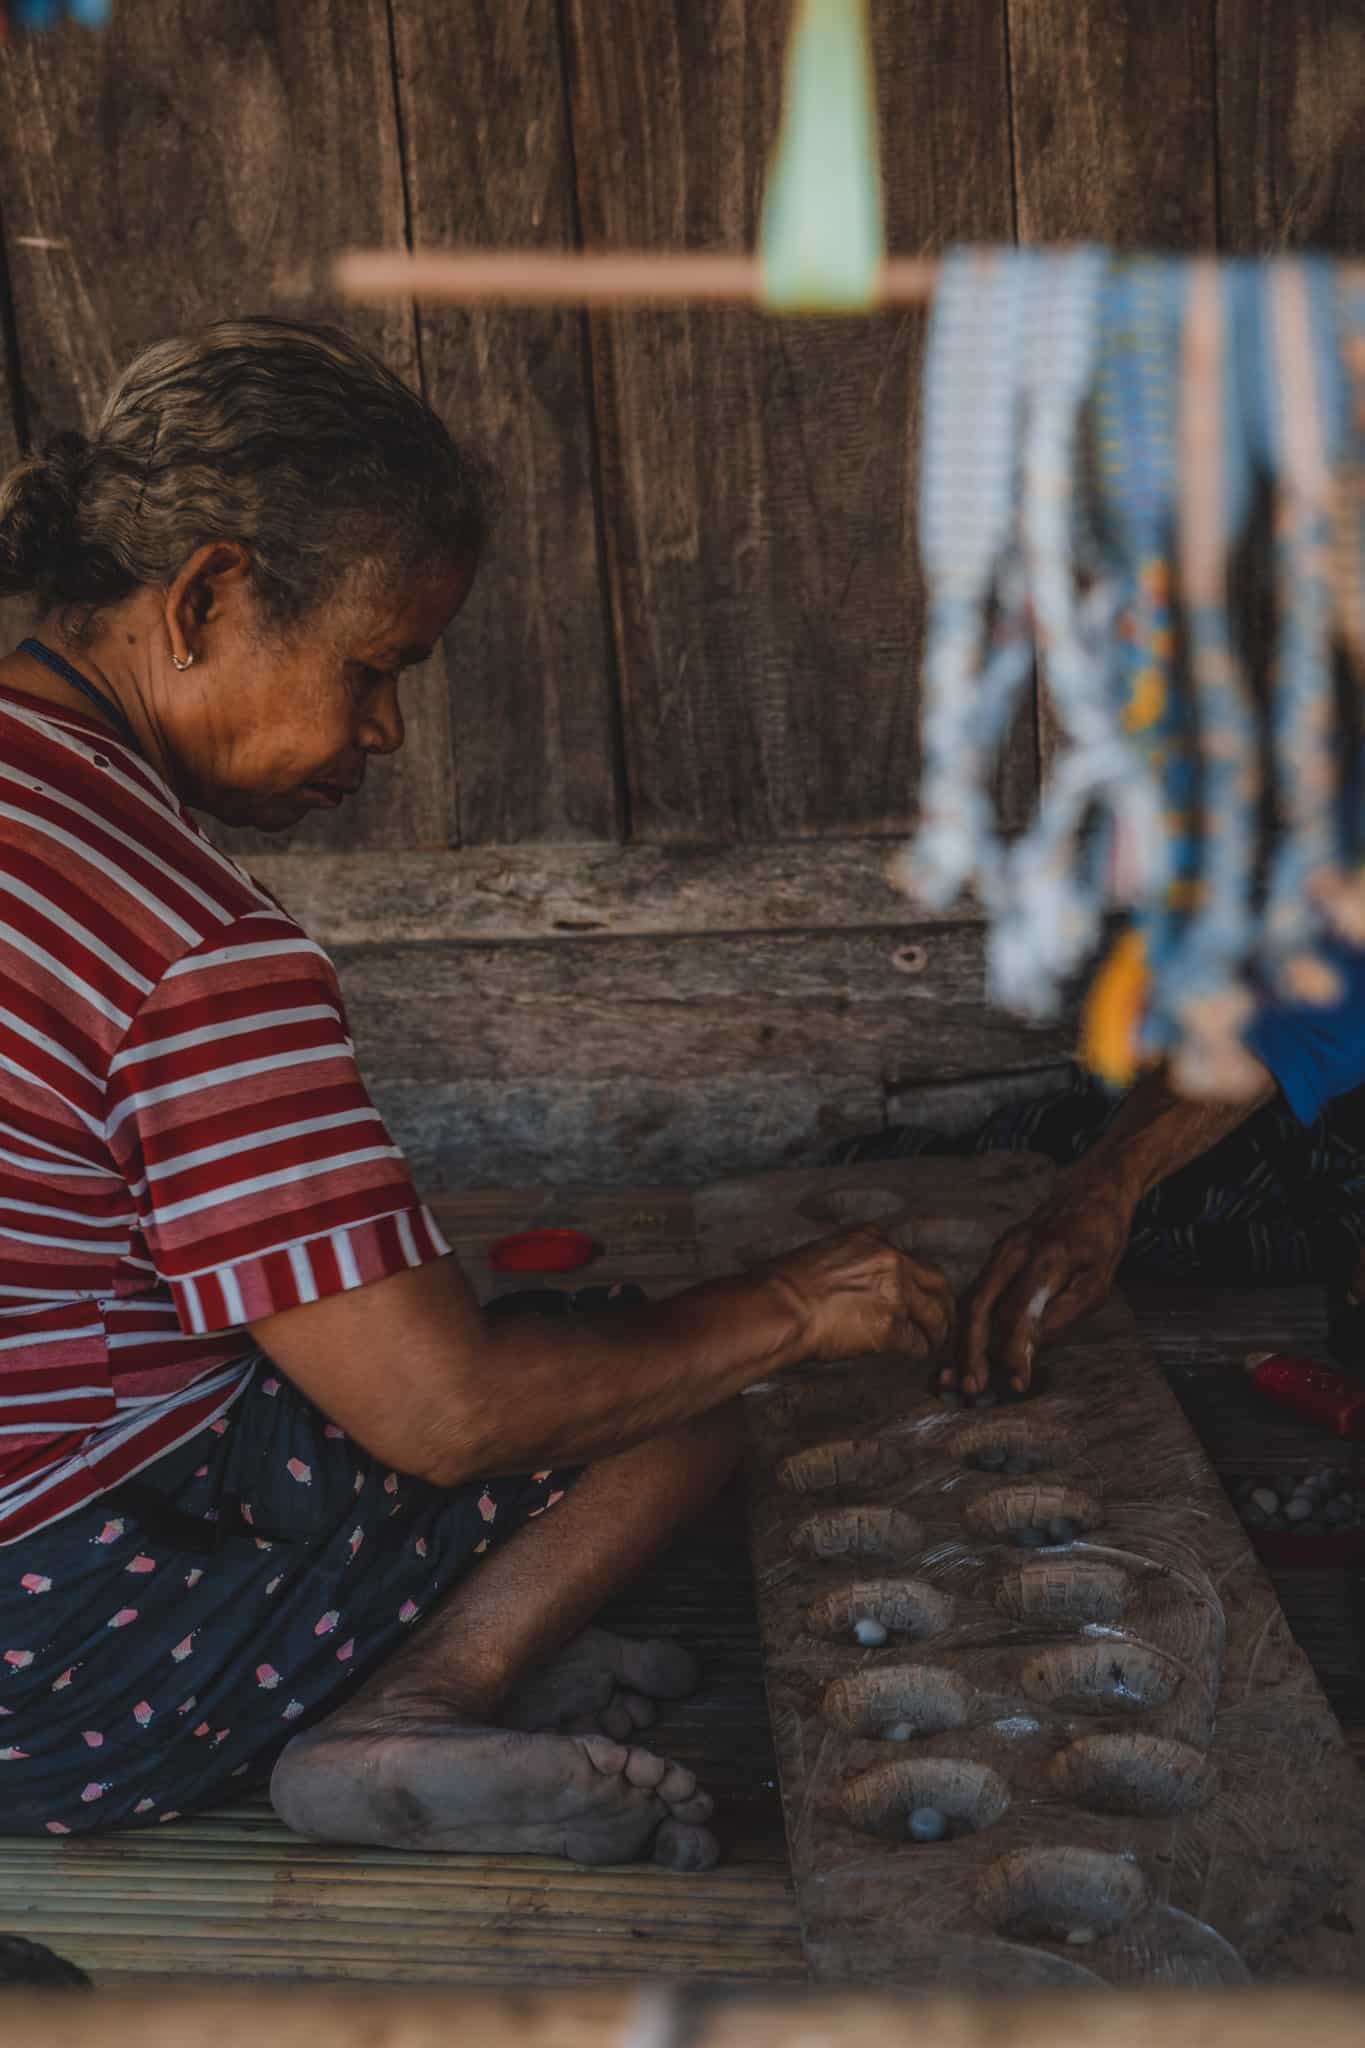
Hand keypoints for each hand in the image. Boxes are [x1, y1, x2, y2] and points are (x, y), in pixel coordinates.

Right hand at [763, 1229, 953, 1364]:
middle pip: (936, 1282)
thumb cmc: (784, 1285)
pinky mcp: (891, 1328)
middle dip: (942, 1303)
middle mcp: (891, 1260)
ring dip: (937, 1331)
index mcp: (871, 1238)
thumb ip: (850, 1265)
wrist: (779, 1307)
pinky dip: (918, 1351)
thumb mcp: (821, 1254)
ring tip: (935, 1343)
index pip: (908, 1259)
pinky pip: (917, 1343)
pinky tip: (913, 1356)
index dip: (915, 1281)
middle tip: (942, 1319)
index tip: (914, 1294)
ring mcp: (896, 1294)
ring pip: (934, 1314)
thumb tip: (855, 1286)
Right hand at [949, 1177, 1134, 1396]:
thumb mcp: (1099, 1281)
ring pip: (970, 1299)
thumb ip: (1066, 1312)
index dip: (1016, 1349)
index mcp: (1048, 1258)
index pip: (1020, 1310)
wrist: (1089, 1193)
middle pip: (981, 1304)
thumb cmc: (1100, 1241)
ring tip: (952, 1379)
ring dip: (960, 1342)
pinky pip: (974, 1292)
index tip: (1016, 1381)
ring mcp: (1000, 1250)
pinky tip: (959, 1353)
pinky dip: (964, 1326)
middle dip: (972, 1350)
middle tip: (971, 1388)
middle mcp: (1015, 1251)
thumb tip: (1032, 1344)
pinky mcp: (995, 1255)